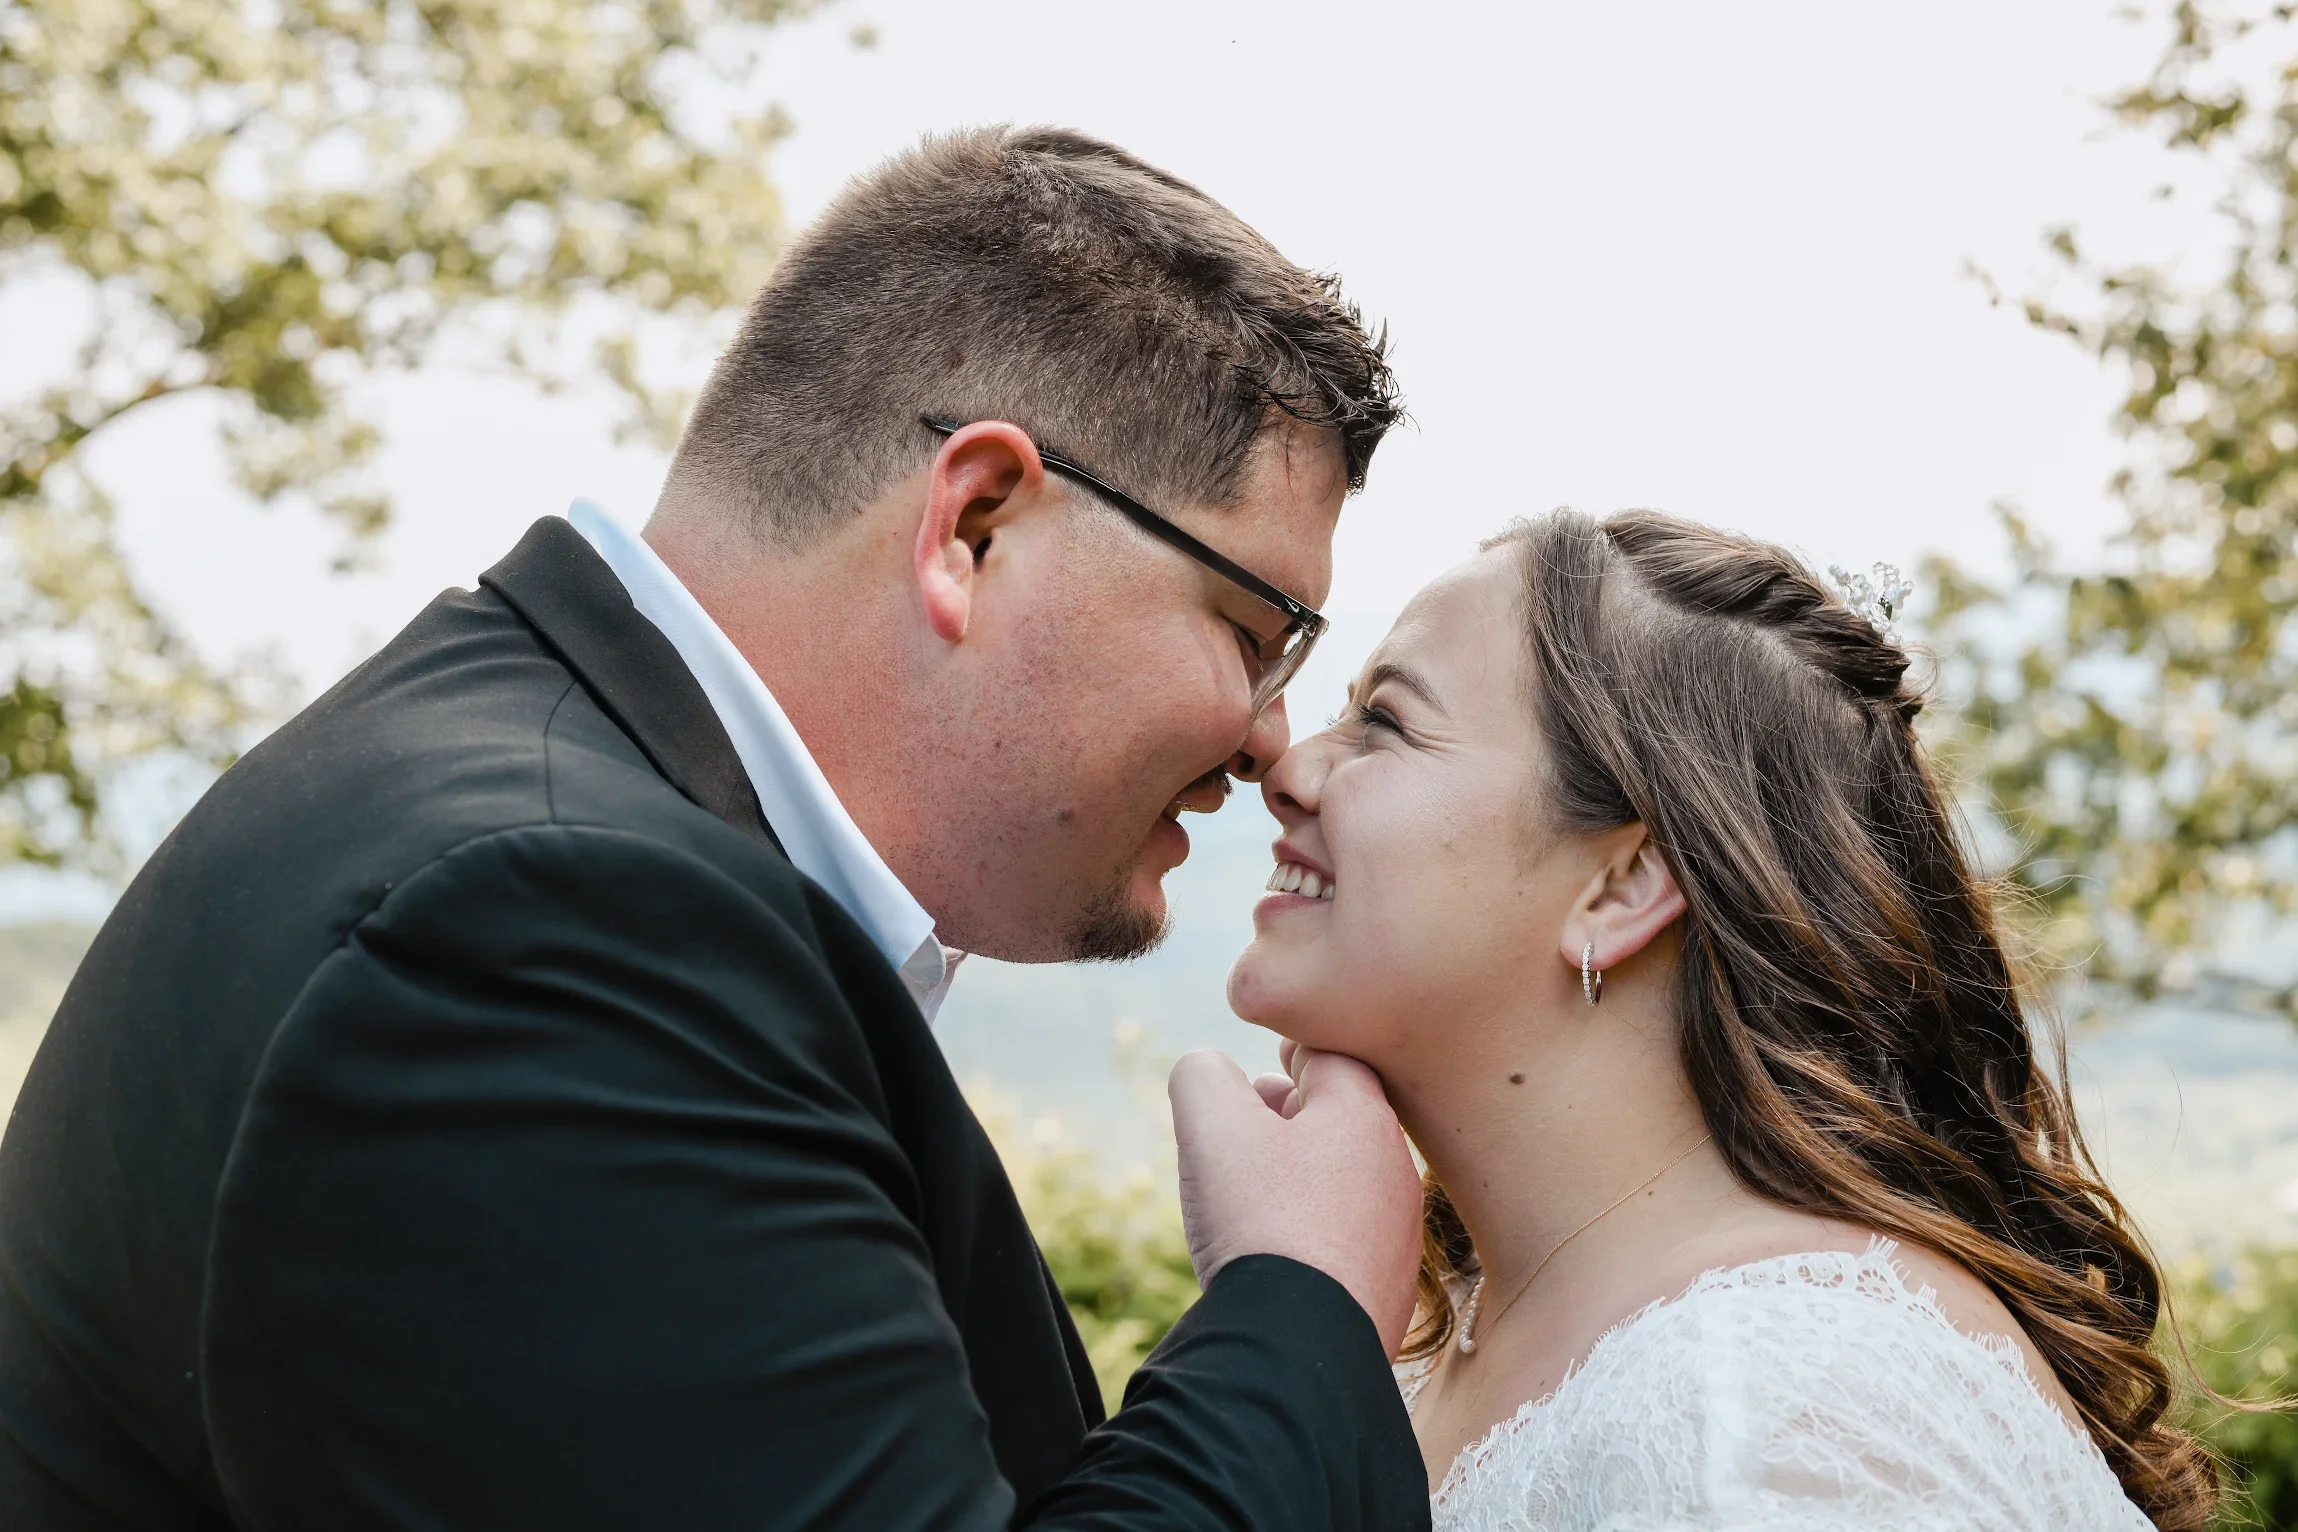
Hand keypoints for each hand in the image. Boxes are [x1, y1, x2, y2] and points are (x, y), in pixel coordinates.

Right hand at [1168, 1042, 1423, 1357]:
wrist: (1300, 1348)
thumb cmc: (1259, 1222)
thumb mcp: (1211, 1125)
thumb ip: (1202, 1075)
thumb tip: (1209, 1070)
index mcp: (1362, 1115)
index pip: (1329, 1057)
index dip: (1293, 1051)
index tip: (1272, 1058)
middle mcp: (1396, 1169)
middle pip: (1341, 1121)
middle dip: (1292, 1116)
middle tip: (1248, 1124)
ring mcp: (1399, 1235)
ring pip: (1345, 1183)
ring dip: (1302, 1178)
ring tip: (1253, 1193)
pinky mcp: (1390, 1290)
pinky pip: (1347, 1242)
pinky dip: (1313, 1234)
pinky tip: (1277, 1254)